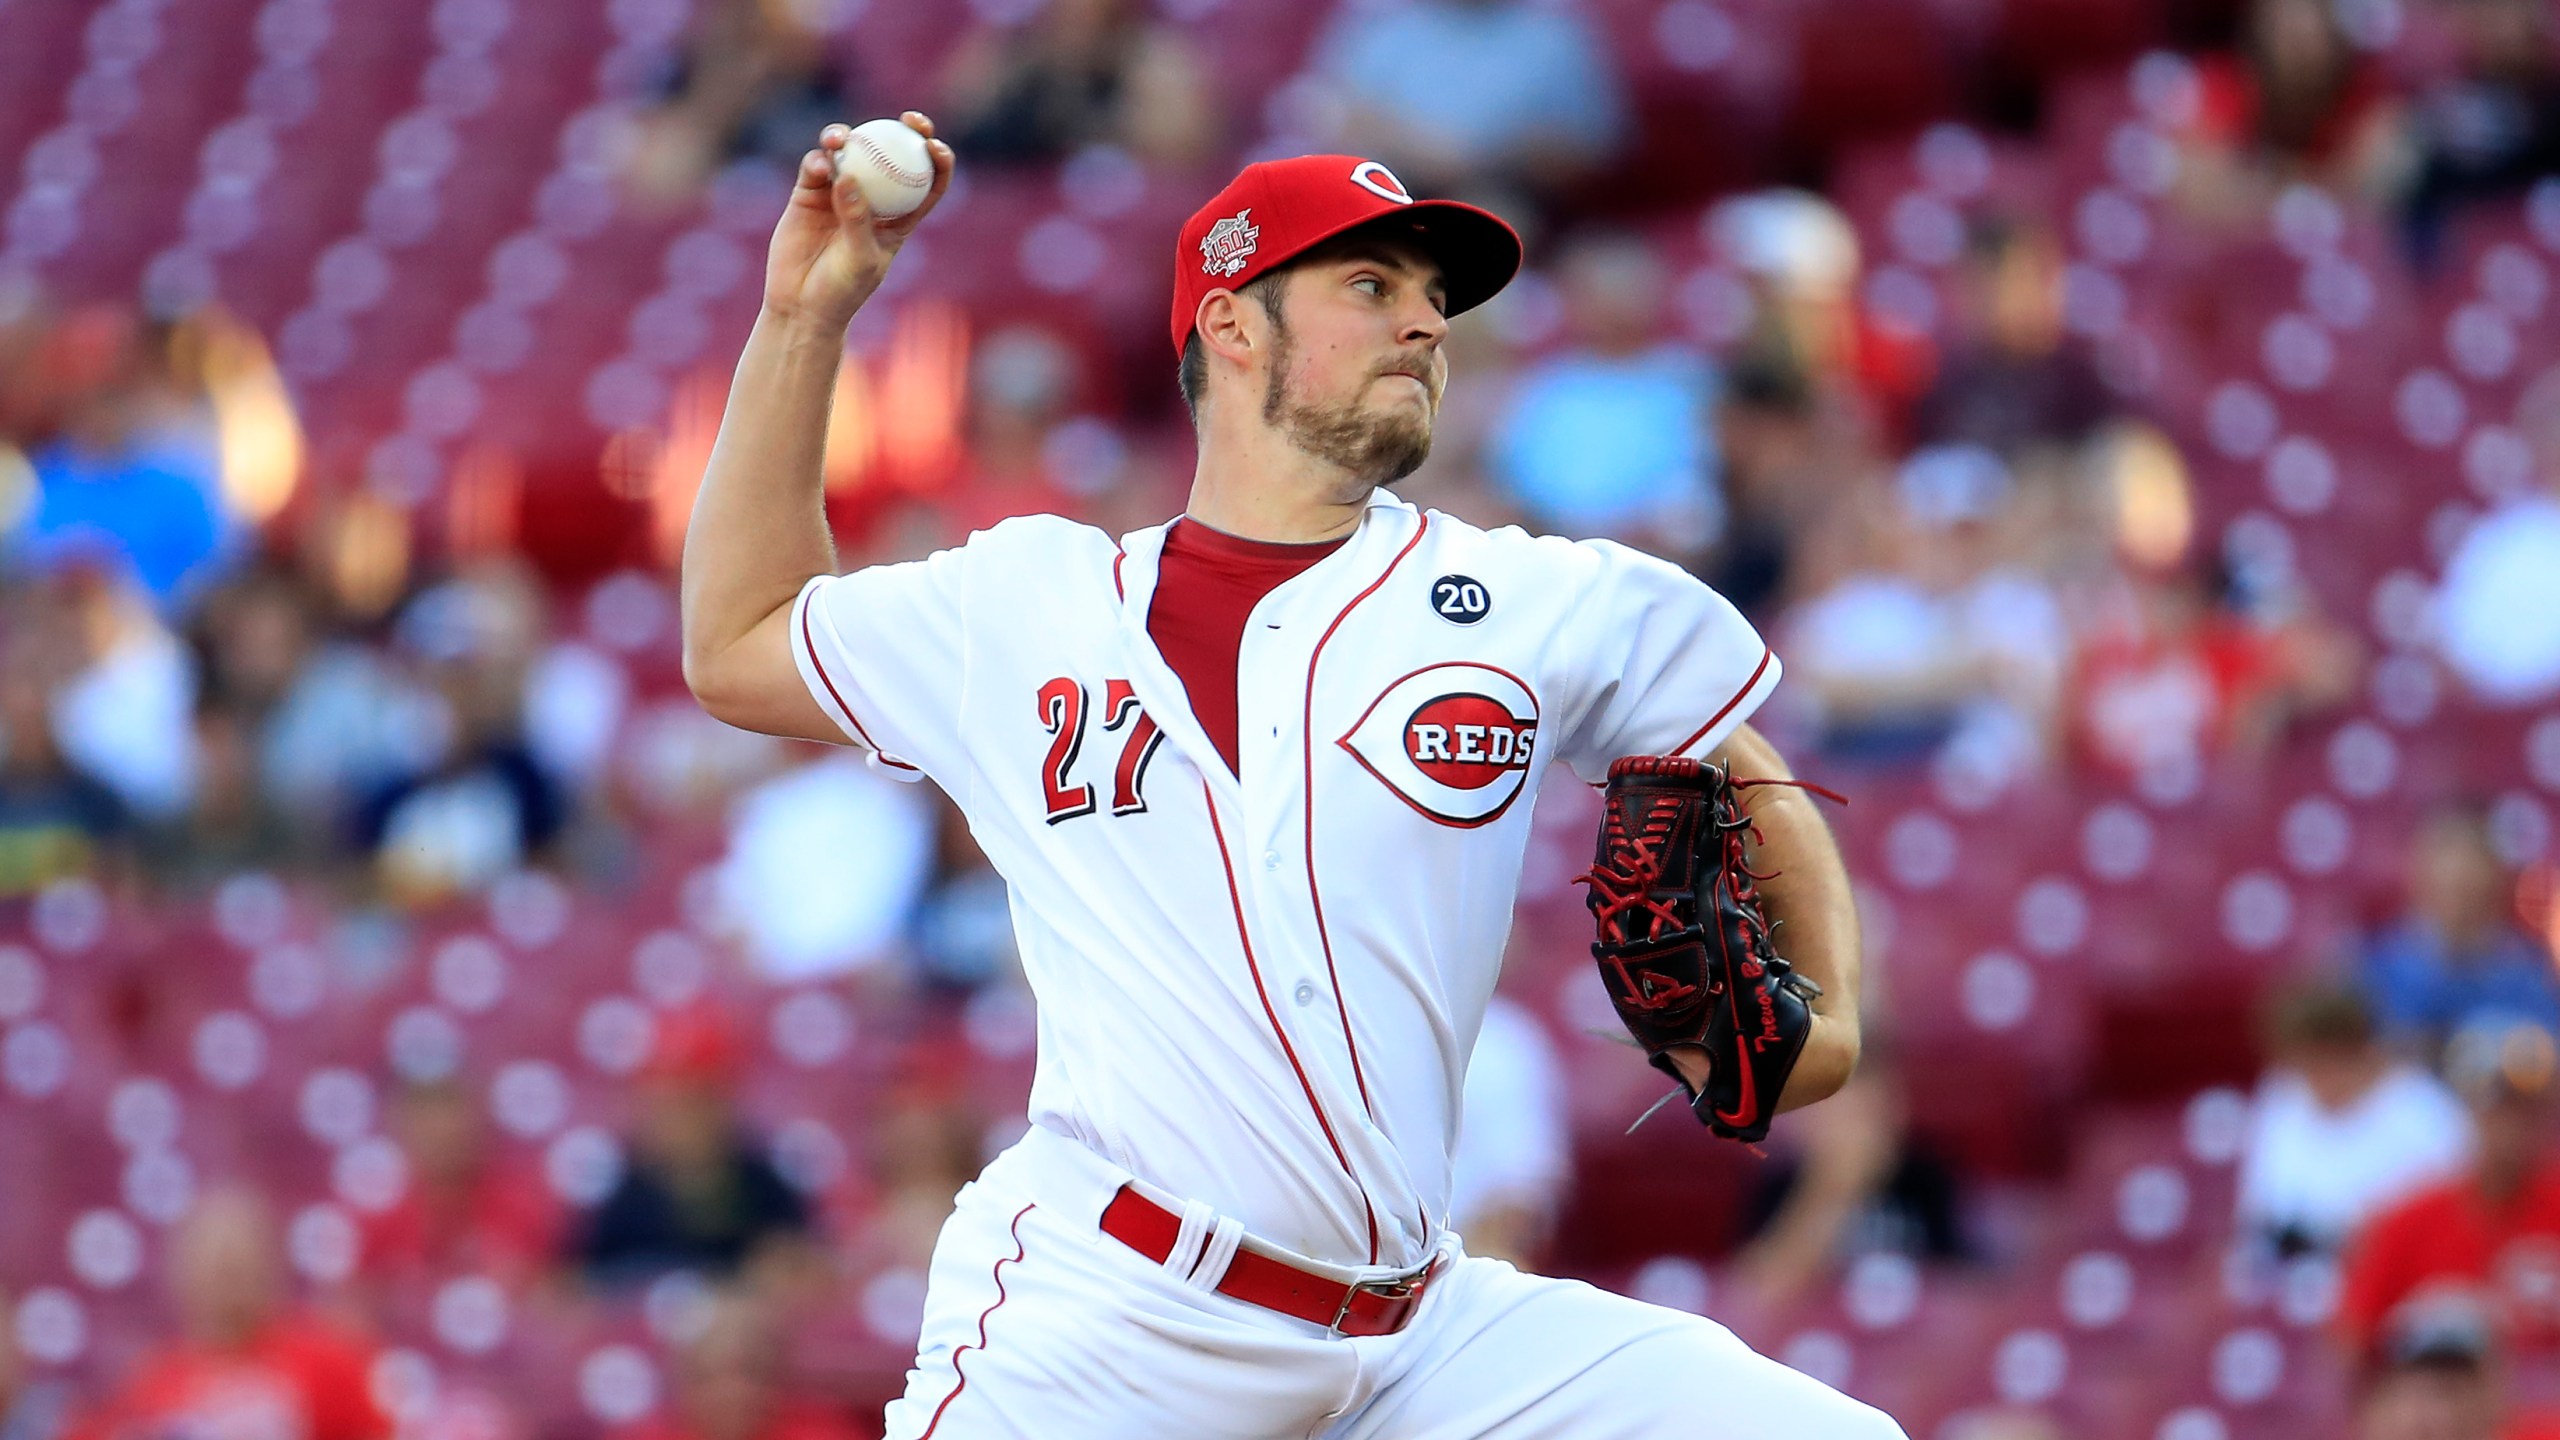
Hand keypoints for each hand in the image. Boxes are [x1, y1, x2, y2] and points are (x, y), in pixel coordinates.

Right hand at [764, 113, 953, 330]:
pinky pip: (816, 167)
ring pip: (852, 153)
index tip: (935, 145)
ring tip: (841, 138)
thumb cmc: (842, 290)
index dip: (938, 160)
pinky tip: (820, 162)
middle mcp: (872, 199)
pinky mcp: (810, 193)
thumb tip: (849, 176)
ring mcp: (840, 193)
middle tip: (908, 119)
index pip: (928, 183)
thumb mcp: (860, 258)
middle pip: (894, 156)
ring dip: (849, 137)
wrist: (800, 304)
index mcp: (900, 218)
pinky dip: (819, 160)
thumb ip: (857, 219)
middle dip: (906, 131)